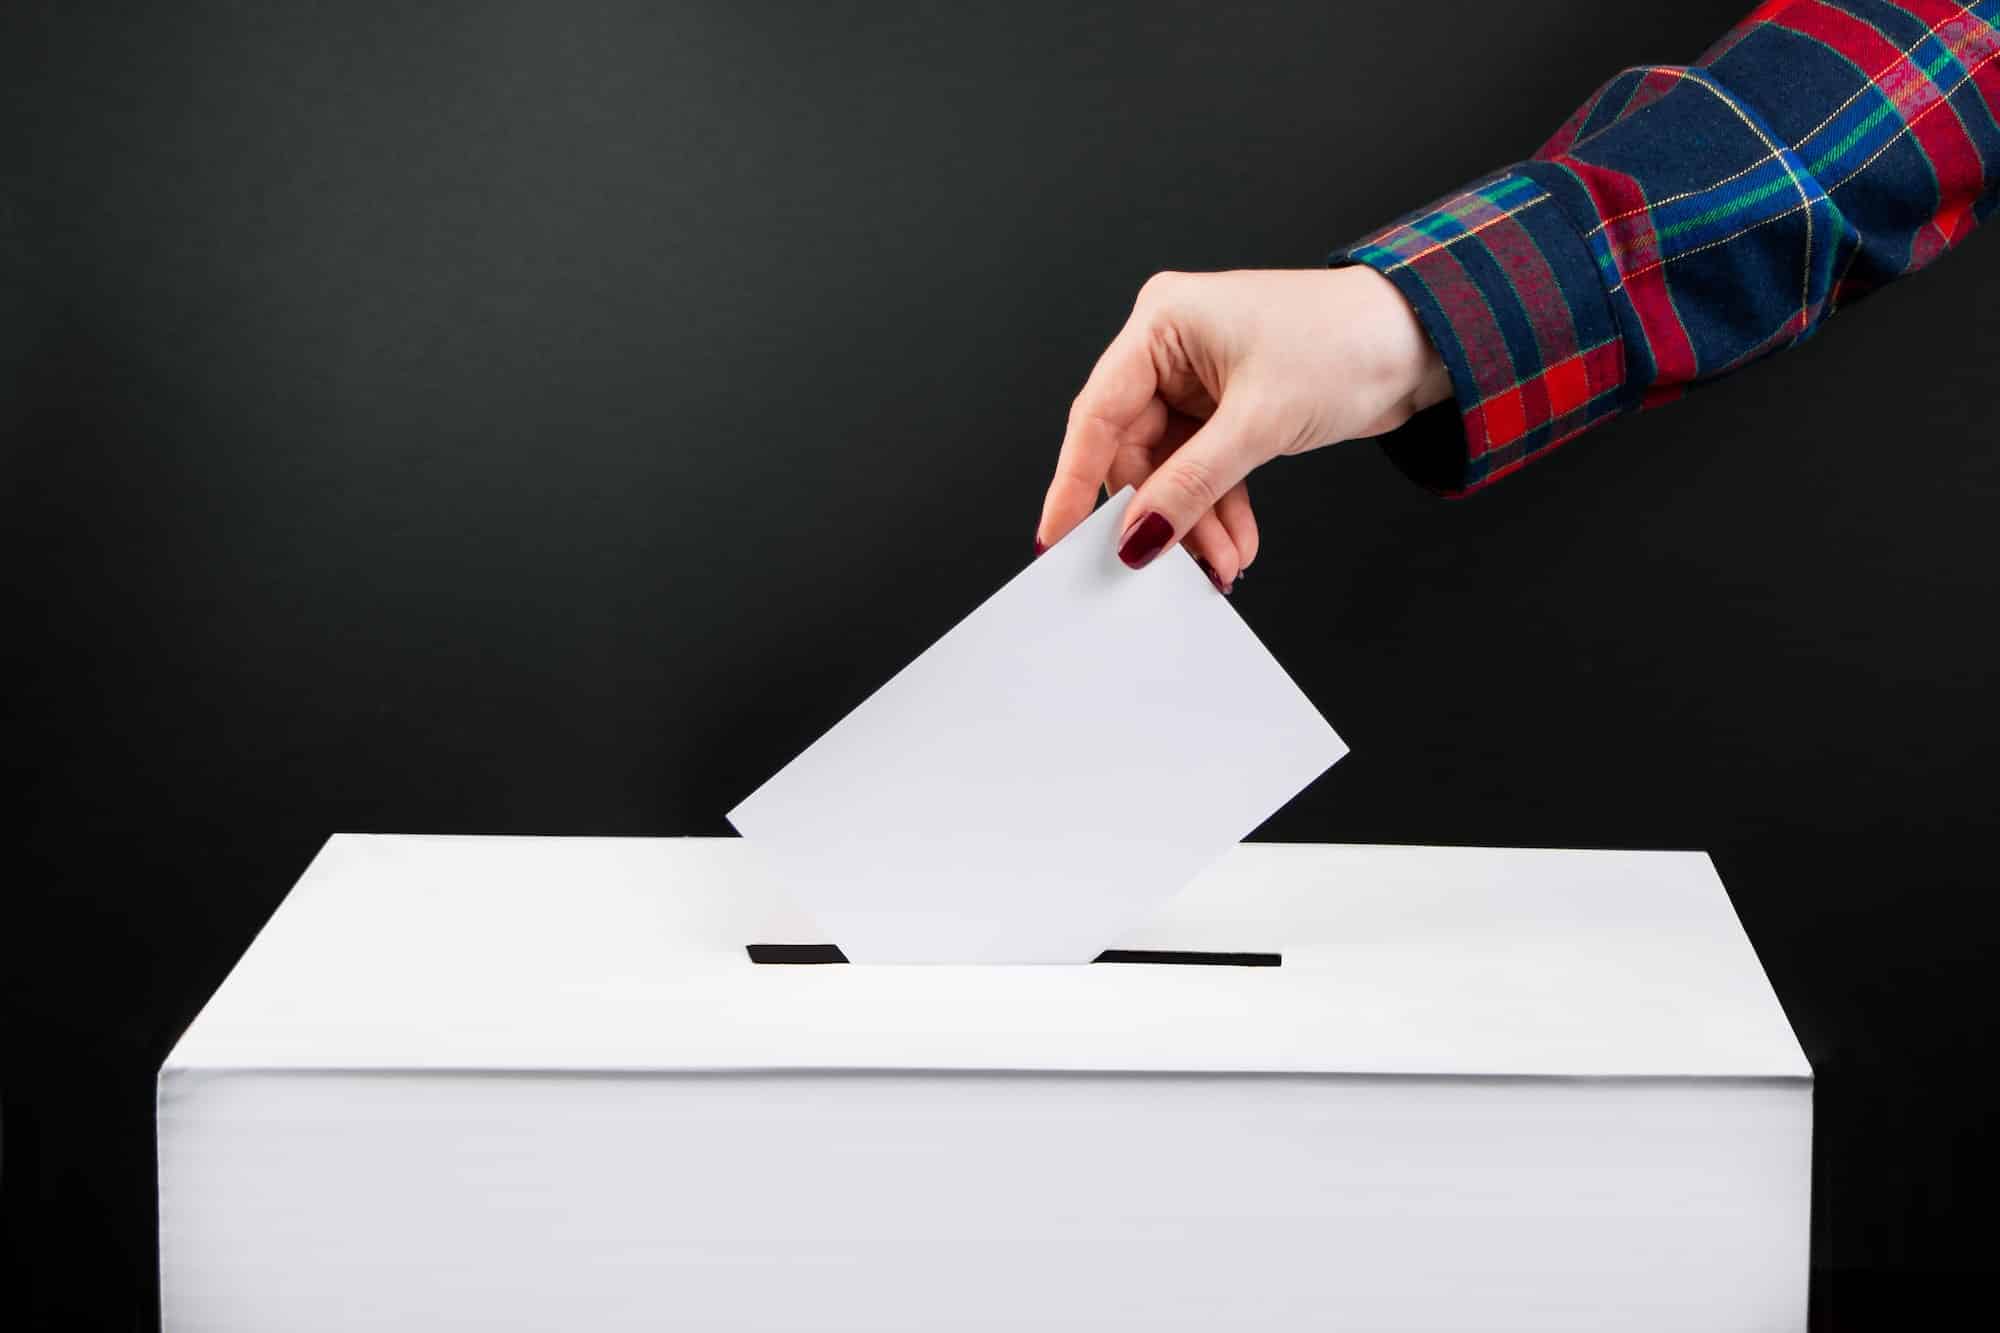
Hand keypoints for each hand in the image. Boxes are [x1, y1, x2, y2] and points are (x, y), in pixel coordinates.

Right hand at [1034, 267, 1449, 590]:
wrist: (1422, 340)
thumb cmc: (1347, 342)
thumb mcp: (1260, 422)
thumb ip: (1192, 486)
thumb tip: (1139, 536)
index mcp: (1163, 323)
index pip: (1098, 414)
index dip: (1074, 483)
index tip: (1057, 538)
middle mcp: (1172, 348)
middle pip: (1135, 452)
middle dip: (1161, 514)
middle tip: (1170, 566)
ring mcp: (1200, 381)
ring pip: (1172, 470)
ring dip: (1195, 522)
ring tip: (1222, 564)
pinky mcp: (1230, 409)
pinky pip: (1206, 471)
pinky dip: (1219, 510)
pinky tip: (1235, 544)